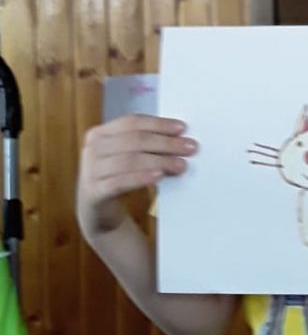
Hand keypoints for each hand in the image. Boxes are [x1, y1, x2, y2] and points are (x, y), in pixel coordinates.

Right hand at [76, 115, 196, 236]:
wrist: (97, 212)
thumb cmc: (116, 178)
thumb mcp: (127, 157)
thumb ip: (145, 146)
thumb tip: (179, 140)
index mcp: (99, 133)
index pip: (132, 122)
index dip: (158, 124)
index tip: (182, 128)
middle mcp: (92, 149)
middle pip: (133, 140)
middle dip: (165, 143)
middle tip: (189, 148)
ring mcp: (90, 171)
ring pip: (129, 160)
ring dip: (159, 160)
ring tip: (180, 165)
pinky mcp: (94, 192)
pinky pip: (120, 182)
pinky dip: (141, 177)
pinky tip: (159, 176)